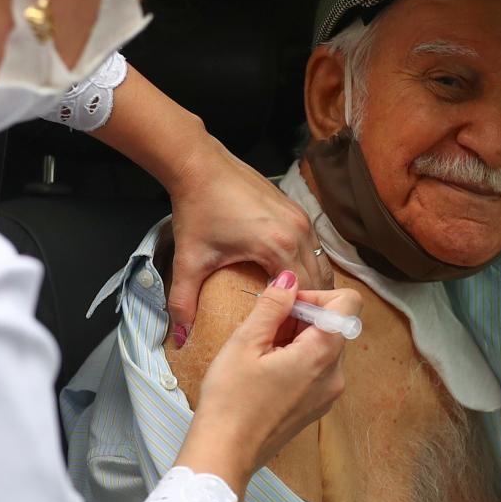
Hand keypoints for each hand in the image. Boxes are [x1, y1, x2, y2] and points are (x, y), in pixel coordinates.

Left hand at [167, 138, 332, 335]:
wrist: (199, 165)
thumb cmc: (197, 210)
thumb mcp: (189, 260)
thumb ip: (184, 302)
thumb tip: (181, 336)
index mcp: (279, 246)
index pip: (303, 293)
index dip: (298, 316)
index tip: (286, 334)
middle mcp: (299, 231)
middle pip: (319, 280)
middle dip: (309, 304)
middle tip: (293, 326)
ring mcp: (302, 218)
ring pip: (320, 262)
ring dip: (311, 285)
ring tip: (294, 306)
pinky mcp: (297, 210)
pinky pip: (313, 246)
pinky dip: (306, 265)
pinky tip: (287, 278)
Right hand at [175, 271, 358, 501]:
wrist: (224, 455)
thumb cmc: (230, 400)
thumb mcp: (245, 342)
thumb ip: (272, 305)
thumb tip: (290, 278)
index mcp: (323, 354)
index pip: (349, 303)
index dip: (317, 294)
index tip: (285, 305)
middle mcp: (336, 375)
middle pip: (335, 325)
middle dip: (302, 316)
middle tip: (265, 328)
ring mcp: (329, 394)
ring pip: (325, 346)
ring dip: (298, 337)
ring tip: (262, 351)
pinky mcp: (317, 406)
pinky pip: (318, 369)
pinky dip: (298, 358)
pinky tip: (266, 369)